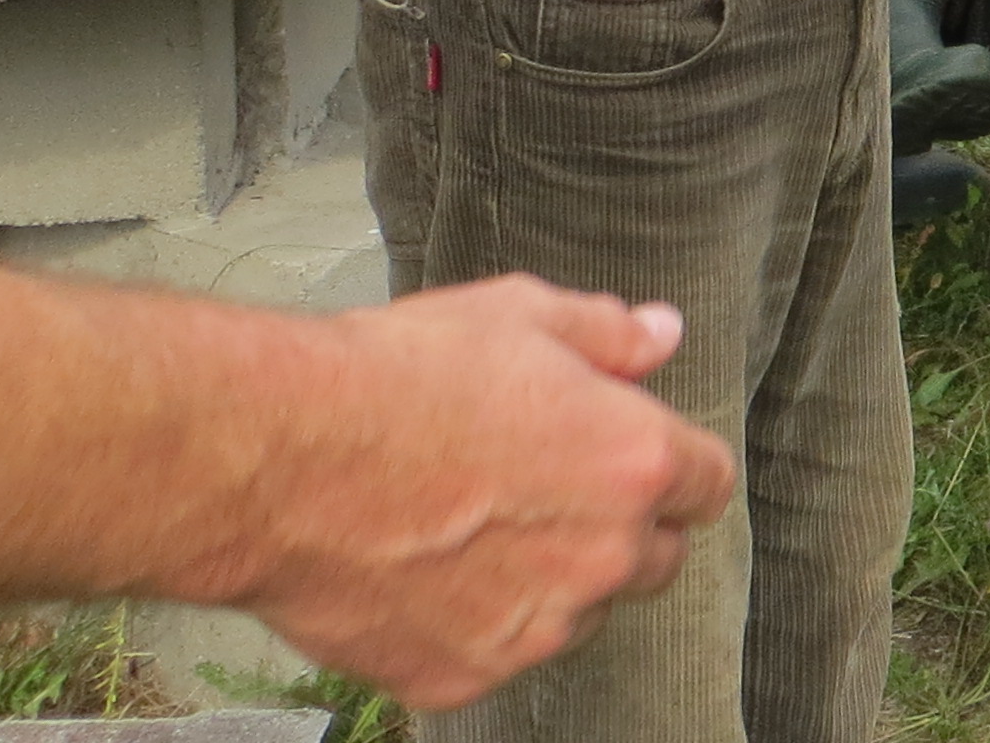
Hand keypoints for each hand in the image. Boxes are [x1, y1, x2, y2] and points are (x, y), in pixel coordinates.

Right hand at [213, 278, 735, 711]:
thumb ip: (607, 334)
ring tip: (474, 520)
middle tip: (547, 484)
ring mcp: (532, 630)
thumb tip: (660, 335)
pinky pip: (498, 652)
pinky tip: (427, 568)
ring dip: (552, 577)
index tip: (638, 453)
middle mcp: (599, 560)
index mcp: (632, 465)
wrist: (282, 462)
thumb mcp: (518, 314)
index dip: (674, 463)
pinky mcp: (463, 676)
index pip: (708, 486)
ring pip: (578, 611)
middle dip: (622, 525)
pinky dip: (476, 620)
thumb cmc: (396, 382)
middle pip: (654, 558)